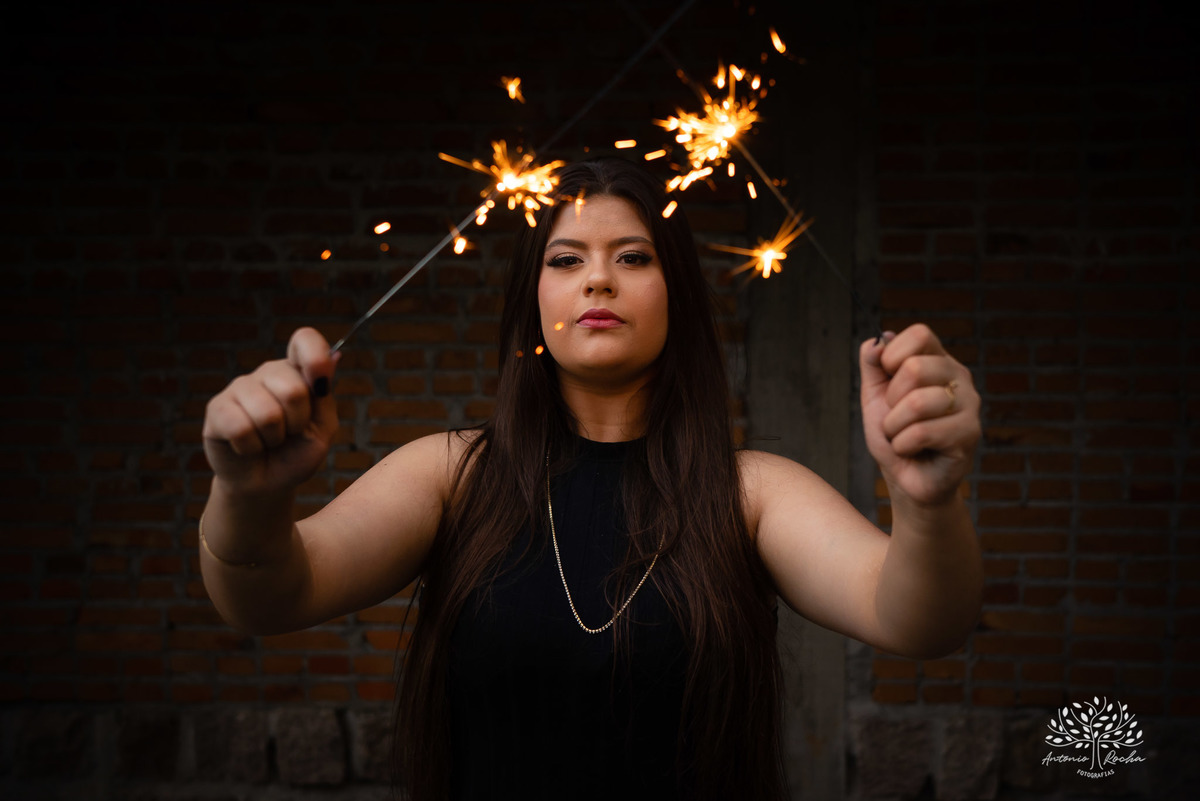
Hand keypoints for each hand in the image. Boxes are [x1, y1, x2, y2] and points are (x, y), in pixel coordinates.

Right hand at [202, 327, 339, 496]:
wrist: (267, 484)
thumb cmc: (296, 453)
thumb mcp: (322, 429)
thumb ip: (324, 397)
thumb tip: (334, 356)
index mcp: (298, 372)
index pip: (305, 340)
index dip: (315, 357)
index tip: (320, 383)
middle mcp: (268, 373)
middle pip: (293, 389)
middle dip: (298, 423)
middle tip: (290, 433)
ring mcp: (240, 388)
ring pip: (267, 413)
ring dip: (274, 439)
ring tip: (269, 441)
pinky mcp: (216, 409)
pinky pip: (240, 428)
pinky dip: (251, 447)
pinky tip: (248, 447)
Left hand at [859, 324, 980, 507]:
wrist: (906, 478)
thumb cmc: (893, 434)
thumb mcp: (875, 395)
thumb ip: (873, 365)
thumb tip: (876, 340)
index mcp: (938, 361)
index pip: (920, 334)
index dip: (892, 356)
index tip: (887, 380)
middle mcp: (959, 378)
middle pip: (915, 368)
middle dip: (890, 400)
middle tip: (895, 417)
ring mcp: (970, 405)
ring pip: (917, 403)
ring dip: (894, 427)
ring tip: (902, 437)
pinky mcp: (969, 434)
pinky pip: (922, 432)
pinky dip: (903, 445)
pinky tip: (912, 450)